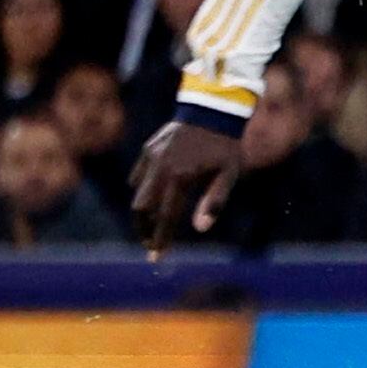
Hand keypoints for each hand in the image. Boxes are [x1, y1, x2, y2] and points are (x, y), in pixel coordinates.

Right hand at [129, 121, 244, 255]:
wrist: (212, 110)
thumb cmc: (225, 147)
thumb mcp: (229, 175)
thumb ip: (214, 202)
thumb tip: (201, 228)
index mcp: (182, 178)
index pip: (166, 217)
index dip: (160, 239)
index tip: (156, 257)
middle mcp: (161, 169)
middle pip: (141, 209)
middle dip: (143, 229)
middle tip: (151, 243)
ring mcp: (151, 158)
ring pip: (137, 193)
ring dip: (142, 212)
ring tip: (152, 225)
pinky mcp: (148, 149)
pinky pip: (138, 176)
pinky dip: (142, 189)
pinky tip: (153, 197)